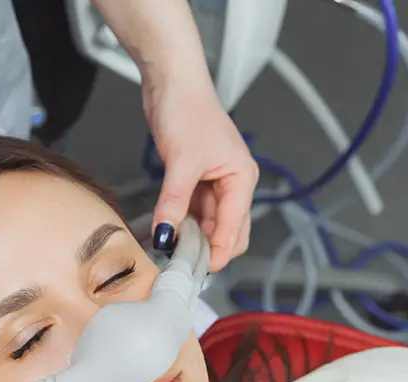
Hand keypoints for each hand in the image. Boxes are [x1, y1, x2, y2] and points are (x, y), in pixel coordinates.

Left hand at [143, 79, 258, 271]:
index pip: (235, 229)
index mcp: (242, 179)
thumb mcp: (181, 162)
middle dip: (208, 250)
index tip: (197, 273)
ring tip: (170, 252)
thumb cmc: (188, 110)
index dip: (218, 254)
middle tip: (181, 266)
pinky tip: (167, 231)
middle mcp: (233, 184)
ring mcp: (215, 182)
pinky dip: (182, 223)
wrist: (173, 82)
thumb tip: (166, 235)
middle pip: (228, 232)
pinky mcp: (196, 179)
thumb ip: (174, 202)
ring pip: (209, 224)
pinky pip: (193, 211)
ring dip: (193, 238)